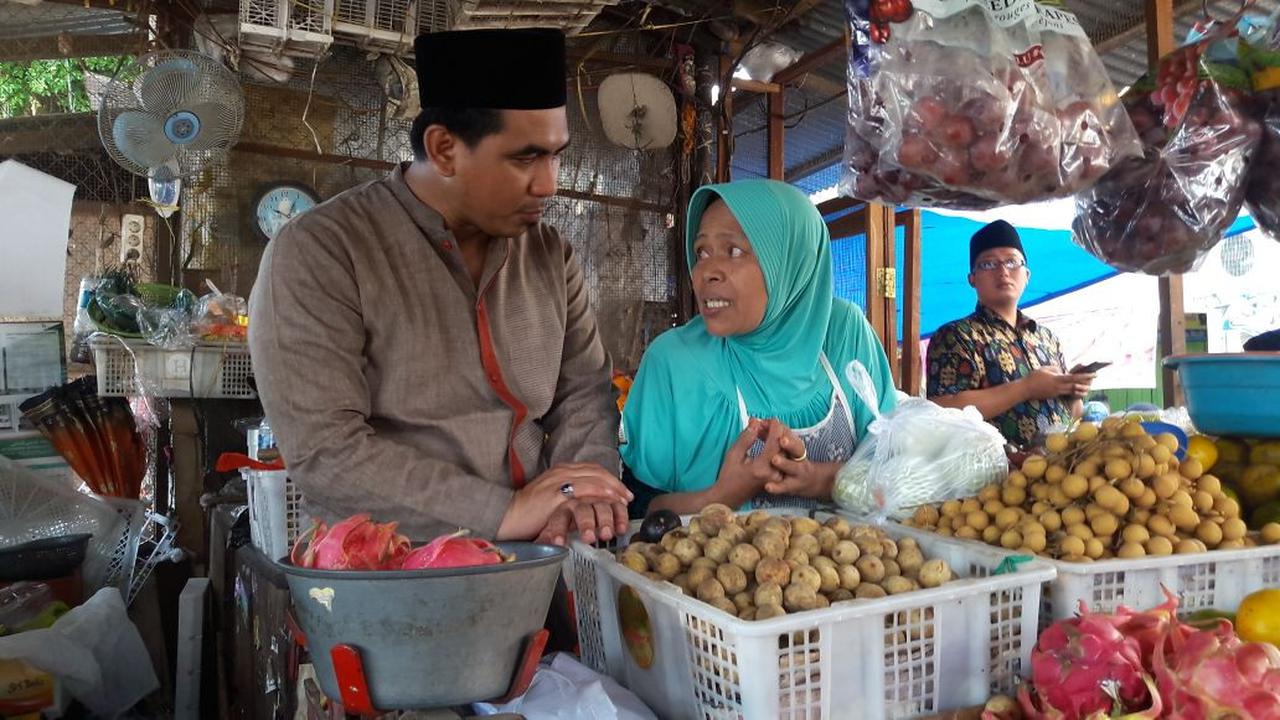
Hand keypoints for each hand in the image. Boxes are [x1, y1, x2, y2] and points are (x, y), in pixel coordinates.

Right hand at [497, 463, 631, 541]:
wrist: (508, 516)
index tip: (622, 492)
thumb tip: (589, 504)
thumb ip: (569, 496)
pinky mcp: (555, 496)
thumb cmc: (529, 512)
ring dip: (611, 490)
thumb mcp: (553, 499)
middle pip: (596, 472)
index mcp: (561, 470)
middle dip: (615, 484)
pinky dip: (599, 495)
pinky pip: (583, 492)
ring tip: (622, 501)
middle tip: (628, 497)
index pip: (592, 469)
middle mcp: (561, 472)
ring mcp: (558, 482)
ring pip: (592, 480)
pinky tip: (608, 502)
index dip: (609, 479)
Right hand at [711, 418, 782, 506]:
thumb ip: (746, 438)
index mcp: (762, 468)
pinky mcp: (777, 478)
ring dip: (779, 439)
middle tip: (767, 423)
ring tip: (768, 430)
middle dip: (777, 432)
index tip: (771, 419)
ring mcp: (777, 477)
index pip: (775, 443)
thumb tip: (755, 423)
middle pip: (783, 447)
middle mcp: (773, 473)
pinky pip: (782, 458)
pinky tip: (769, 440)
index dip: (775, 428)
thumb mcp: (733, 454)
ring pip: (784, 452)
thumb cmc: (729, 475)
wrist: (729, 496)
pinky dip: (778, 447)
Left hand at [762, 421, 838, 499]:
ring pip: (793, 468)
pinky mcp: (789, 487)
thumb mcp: (780, 443)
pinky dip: (777, 487)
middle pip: (797, 448)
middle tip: (782, 440)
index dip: (778, 427)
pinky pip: (783, 487)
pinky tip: (768, 486)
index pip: (789, 433)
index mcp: (793, 445)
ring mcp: (795, 473)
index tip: (767, 423)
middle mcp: (798, 458)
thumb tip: (753, 421)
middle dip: (790, 443)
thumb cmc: (791, 459)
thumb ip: (766, 432)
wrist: (810, 482)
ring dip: (785, 463)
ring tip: (774, 460)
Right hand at [1021, 368, 1093, 400]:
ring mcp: (1057, 392)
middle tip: (1092, 382)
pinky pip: (1066, 393)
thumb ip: (1055, 368)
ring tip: (1087, 387)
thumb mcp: (1044, 369)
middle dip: (1086, 384)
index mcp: (1057, 379)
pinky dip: (1072, 391)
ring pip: (1072, 391)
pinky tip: (1076, 390)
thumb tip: (1061, 370)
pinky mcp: (1054, 395)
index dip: (1085, 376)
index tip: (1094, 374)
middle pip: (1076, 386)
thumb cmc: (1033, 377)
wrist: (1025, 390)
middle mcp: (1059, 387)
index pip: (1075, 378)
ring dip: (1080, 389)